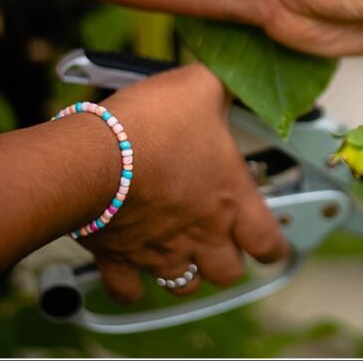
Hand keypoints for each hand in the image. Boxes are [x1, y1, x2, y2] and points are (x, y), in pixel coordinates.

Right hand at [79, 64, 287, 300]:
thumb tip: (234, 74)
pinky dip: (132, 284)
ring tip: (182, 253)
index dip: (274, 245)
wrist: (88, 159)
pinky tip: (132, 268)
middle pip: (228, 272)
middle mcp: (200, 233)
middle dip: (227, 260)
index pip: (268, 242)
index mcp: (229, 198)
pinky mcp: (119, 258)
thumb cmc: (148, 128)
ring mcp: (159, 251)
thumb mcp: (200, 87)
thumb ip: (223, 84)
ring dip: (186, 273)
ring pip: (184, 285)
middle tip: (222, 241)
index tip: (272, 242)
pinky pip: (129, 289)